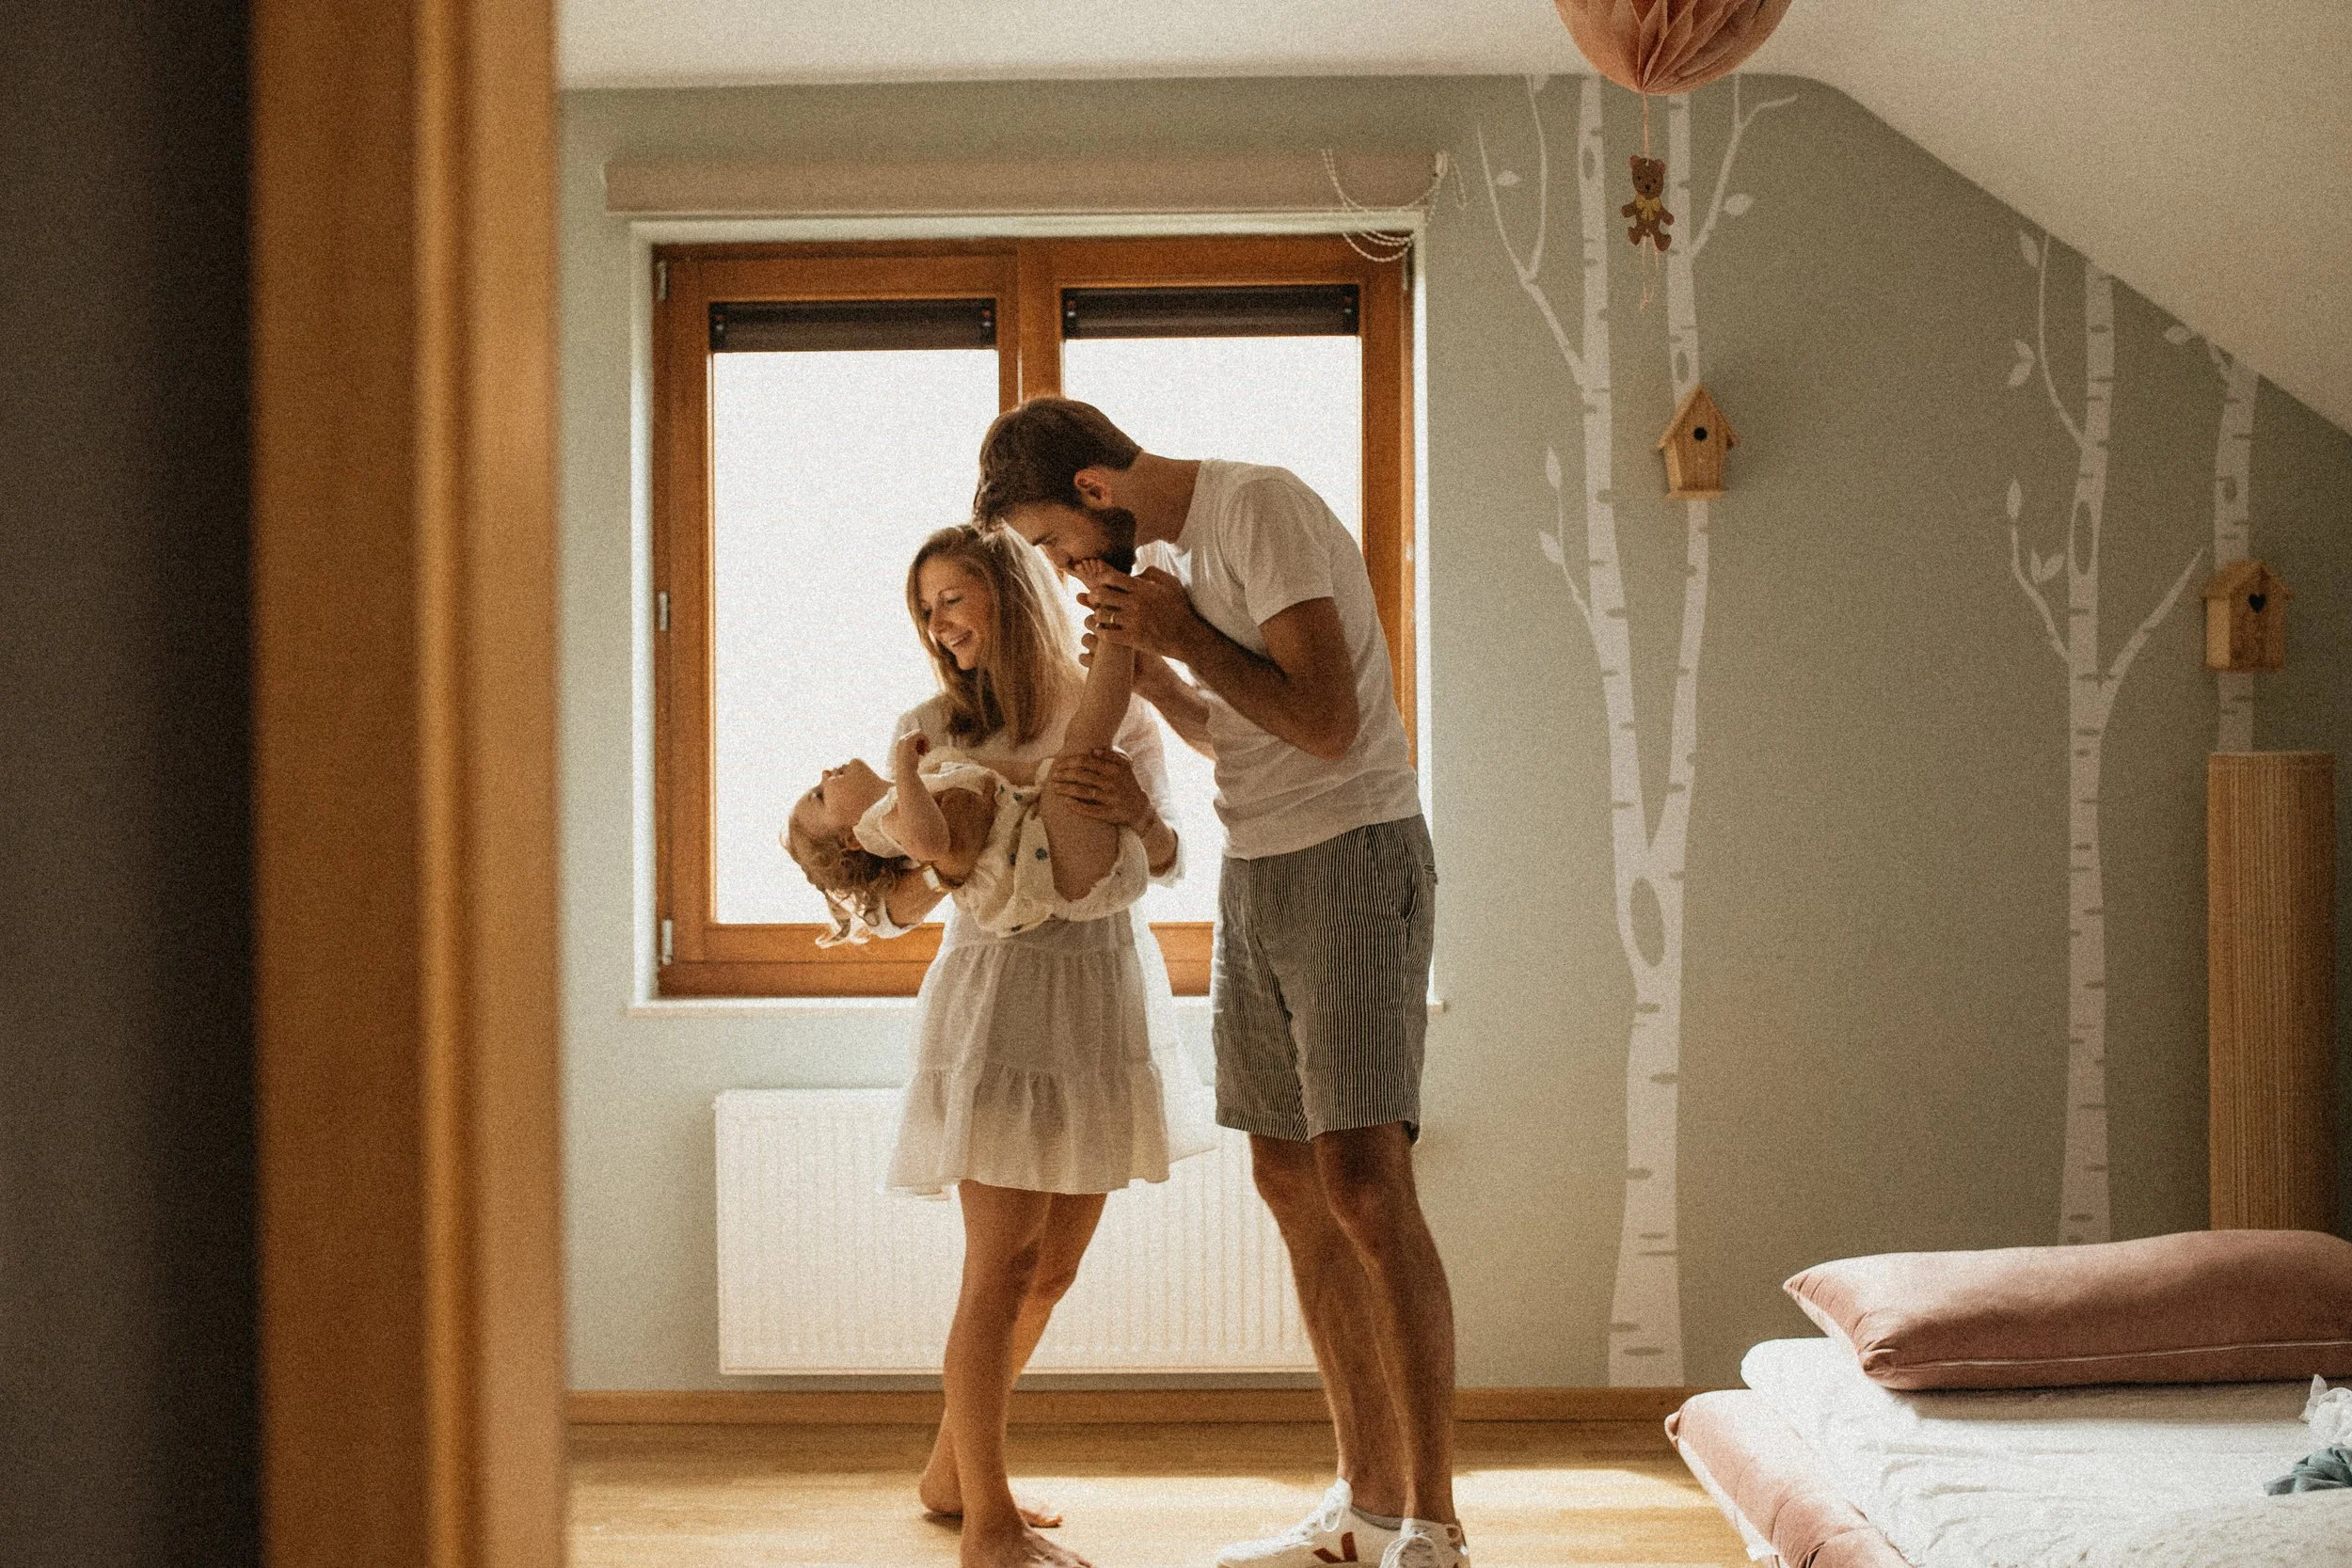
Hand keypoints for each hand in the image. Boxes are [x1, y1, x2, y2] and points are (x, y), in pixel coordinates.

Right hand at [890, 729, 928, 780]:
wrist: (906, 772)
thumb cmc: (910, 767)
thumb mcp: (913, 756)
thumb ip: (916, 749)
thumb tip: (924, 743)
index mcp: (901, 743)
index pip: (913, 737)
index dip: (920, 743)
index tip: (923, 753)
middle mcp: (901, 740)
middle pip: (916, 733)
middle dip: (923, 742)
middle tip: (925, 752)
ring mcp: (904, 740)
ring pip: (919, 733)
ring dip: (925, 742)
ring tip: (925, 752)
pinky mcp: (909, 741)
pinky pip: (921, 734)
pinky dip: (926, 741)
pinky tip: (927, 750)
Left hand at [1051, 747, 1153, 831]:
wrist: (1140, 808)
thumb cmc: (1126, 783)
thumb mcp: (1124, 766)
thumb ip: (1110, 756)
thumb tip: (1093, 751)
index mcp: (1114, 769)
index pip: (1087, 762)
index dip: (1070, 762)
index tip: (1059, 764)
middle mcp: (1113, 783)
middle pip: (1083, 776)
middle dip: (1065, 775)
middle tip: (1053, 776)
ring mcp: (1111, 799)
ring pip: (1084, 792)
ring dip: (1066, 789)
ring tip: (1055, 788)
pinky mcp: (1110, 813)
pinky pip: (1090, 810)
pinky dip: (1077, 806)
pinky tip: (1066, 802)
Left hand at [1082, 565, 1197, 661]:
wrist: (1188, 637)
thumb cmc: (1179, 609)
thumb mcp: (1171, 583)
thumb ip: (1152, 573)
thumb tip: (1134, 573)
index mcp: (1143, 588)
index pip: (1112, 578)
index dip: (1102, 579)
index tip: (1101, 584)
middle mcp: (1136, 603)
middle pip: (1102, 595)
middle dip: (1094, 596)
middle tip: (1093, 600)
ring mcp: (1133, 621)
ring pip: (1102, 615)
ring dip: (1096, 616)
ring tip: (1098, 617)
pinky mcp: (1133, 639)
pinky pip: (1107, 635)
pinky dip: (1101, 633)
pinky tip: (1102, 633)